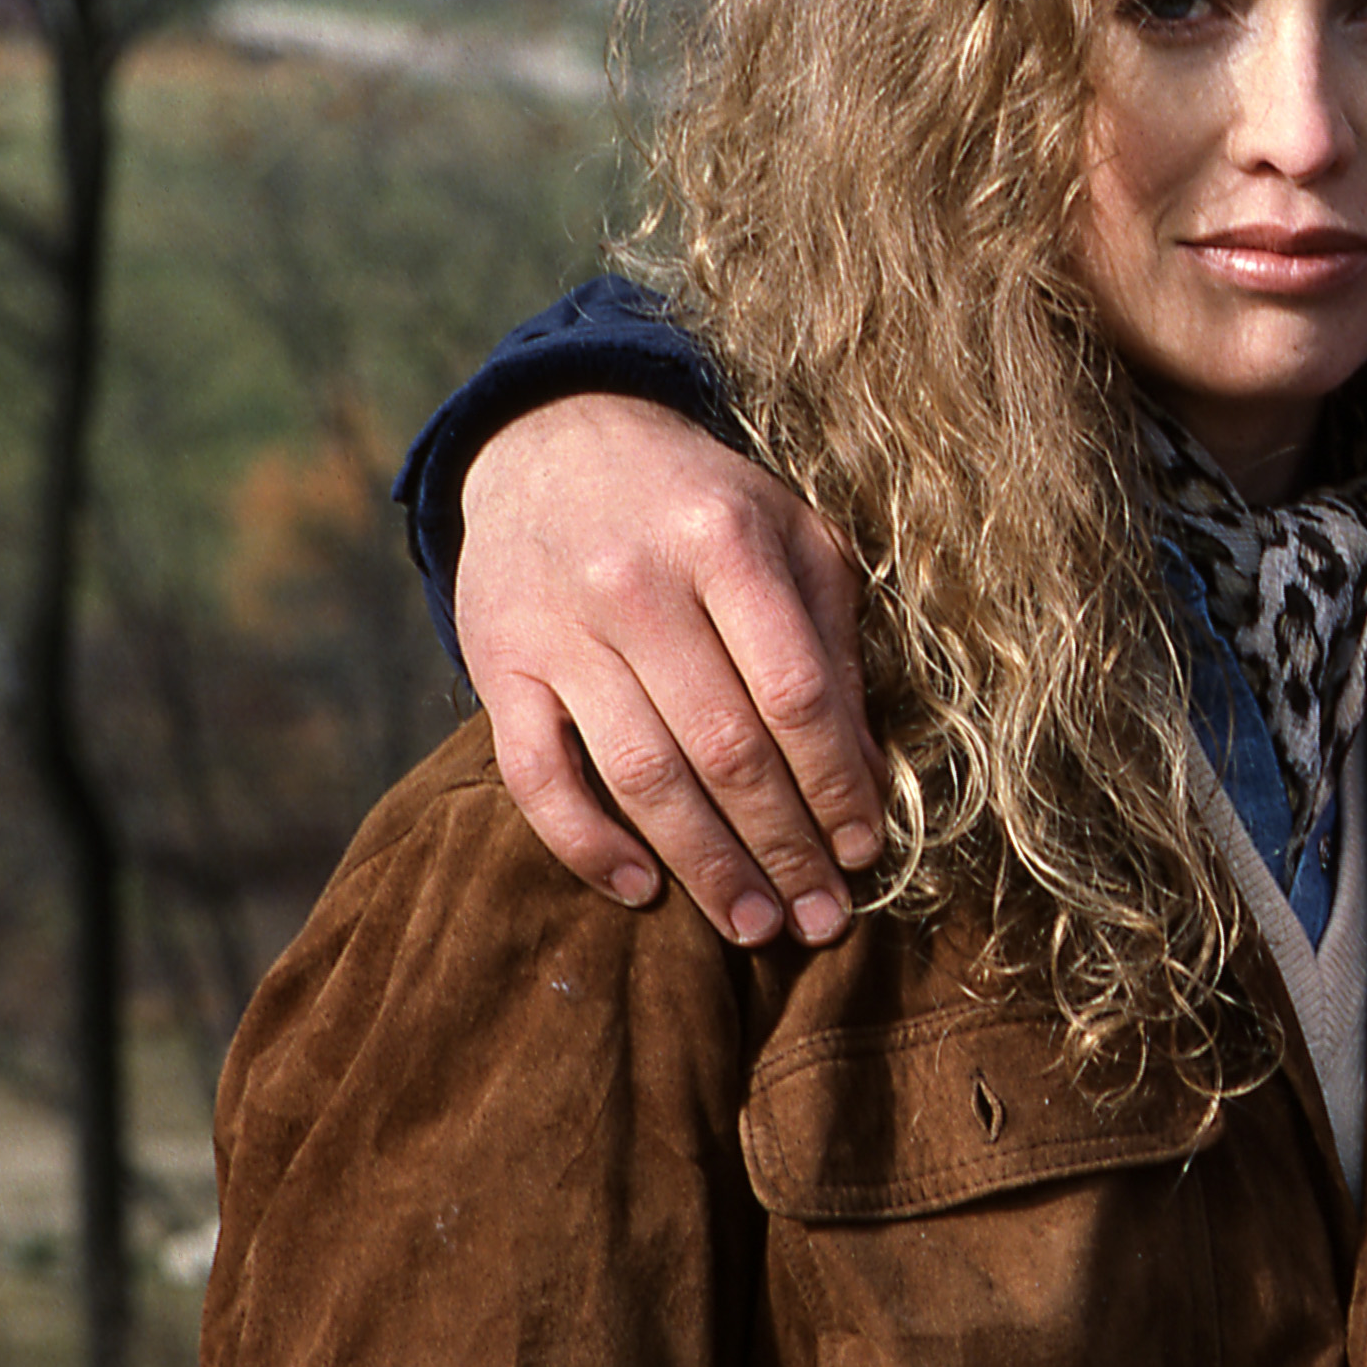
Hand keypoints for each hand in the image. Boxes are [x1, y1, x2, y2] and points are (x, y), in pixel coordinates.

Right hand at [455, 392, 884, 945]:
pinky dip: (586, 845)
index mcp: (726, 543)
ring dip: (705, 865)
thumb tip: (867, 770)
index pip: (797, 694)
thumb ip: (834, 641)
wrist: (557, 443)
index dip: (837, 783)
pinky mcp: (498, 663)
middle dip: (782, 846)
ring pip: (640, 776)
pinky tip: (641, 889)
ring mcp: (560, 628)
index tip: (864, 850)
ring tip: (754, 923)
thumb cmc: (700, 504)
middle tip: (820, 917)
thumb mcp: (792, 536)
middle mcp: (638, 585)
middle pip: (725, 749)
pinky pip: (537, 777)